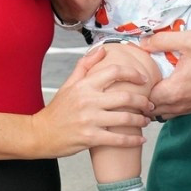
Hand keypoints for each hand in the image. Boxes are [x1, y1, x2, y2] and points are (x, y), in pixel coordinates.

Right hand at [32, 44, 154, 157]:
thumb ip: (85, 65)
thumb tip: (102, 49)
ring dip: (141, 120)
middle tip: (150, 104)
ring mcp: (89, 120)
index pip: (114, 71)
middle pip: (125, 97)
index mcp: (84, 85)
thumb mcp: (69, 84)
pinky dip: (132, 140)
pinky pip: (117, 139)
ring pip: (125, 119)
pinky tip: (140, 139)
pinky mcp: (90, 138)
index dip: (133, 74)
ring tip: (146, 120)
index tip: (143, 79)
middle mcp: (88, 101)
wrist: (40, 133)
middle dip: (143, 101)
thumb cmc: (57, 110)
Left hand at [141, 24, 190, 119]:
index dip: (135, 90)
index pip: (143, 99)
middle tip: (135, 83)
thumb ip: (162, 40)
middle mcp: (178, 104)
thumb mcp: (190, 40)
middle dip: (140, 98)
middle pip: (149, 110)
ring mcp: (186, 108)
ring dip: (151, 104)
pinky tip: (161, 92)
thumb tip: (142, 43)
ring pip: (159, 114)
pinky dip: (162, 106)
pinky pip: (170, 113)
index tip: (133, 78)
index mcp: (173, 90)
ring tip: (145, 88)